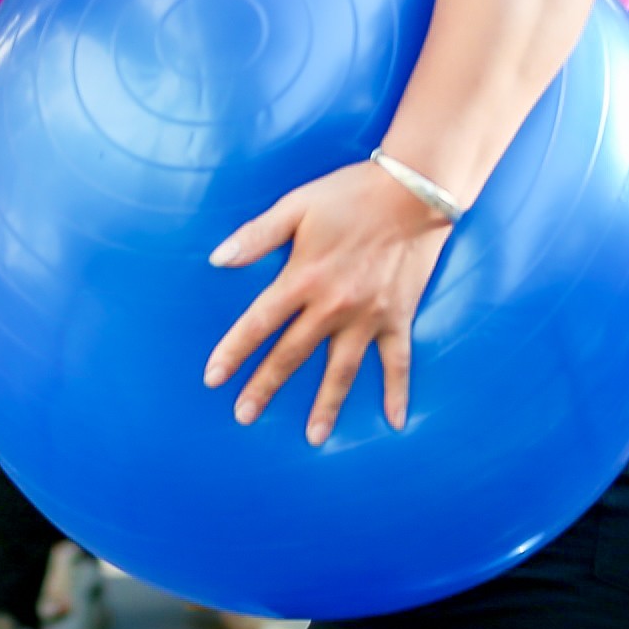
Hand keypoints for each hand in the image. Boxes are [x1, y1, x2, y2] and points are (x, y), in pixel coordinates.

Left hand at [203, 159, 451, 444]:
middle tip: (244, 416)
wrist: (414, 191)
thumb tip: (217, 260)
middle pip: (292, 355)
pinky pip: (398, 363)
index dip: (234, 352)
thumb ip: (257, 236)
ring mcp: (368, 317)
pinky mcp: (398, 318)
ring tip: (313, 437)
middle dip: (265, 387)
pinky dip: (397, 392)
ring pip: (342, 370)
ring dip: (326, 406)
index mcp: (303, 278)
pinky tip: (395, 422)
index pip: (259, 324)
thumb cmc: (351, 194)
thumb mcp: (297, 206)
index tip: (213, 379)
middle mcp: (333, 306)